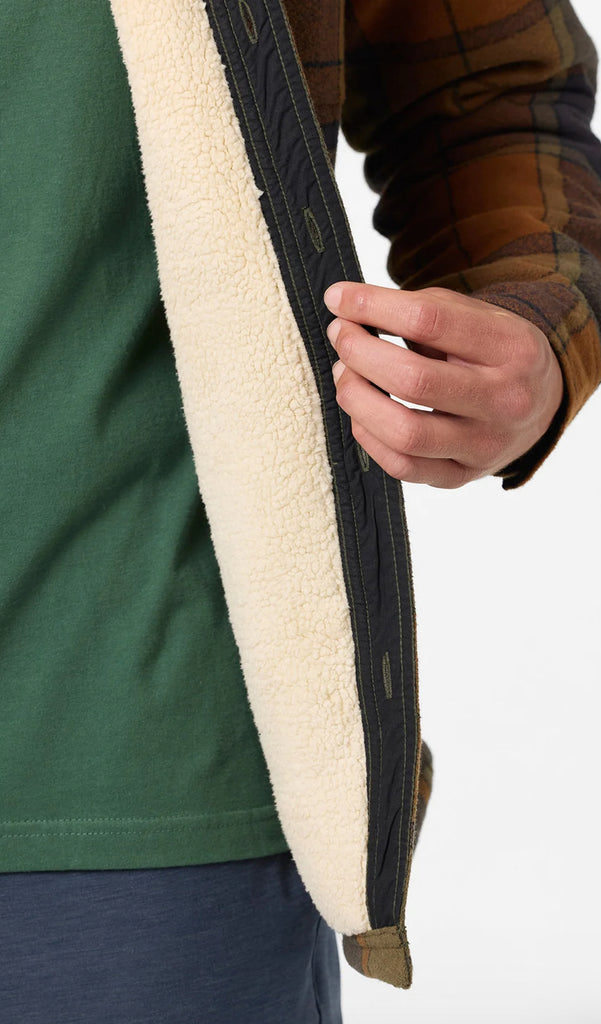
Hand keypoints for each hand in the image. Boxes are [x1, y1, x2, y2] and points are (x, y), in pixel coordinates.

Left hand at [323, 282, 563, 488]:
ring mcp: (485, 446)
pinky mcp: (463, 477)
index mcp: (512, 348)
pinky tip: (361, 414)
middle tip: (341, 336)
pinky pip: (403, 467)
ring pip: (405, 433)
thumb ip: (419, 308)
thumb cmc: (493, 353)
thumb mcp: (475, 317)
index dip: (373, 307)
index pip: (429, 321)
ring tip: (345, 375)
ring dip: (358, 399)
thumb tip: (345, 305)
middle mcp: (505, 401)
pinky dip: (369, 437)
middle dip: (360, 354)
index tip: (338, 299)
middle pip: (414, 380)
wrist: (542, 405)